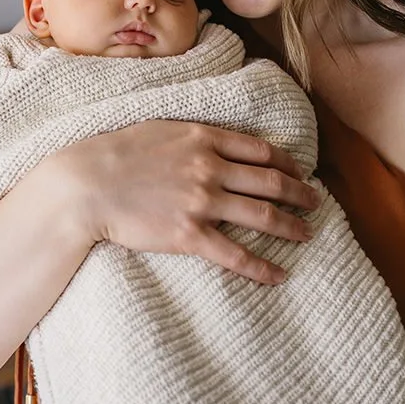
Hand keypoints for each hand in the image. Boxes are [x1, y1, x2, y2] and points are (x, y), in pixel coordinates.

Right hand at [51, 121, 320, 283]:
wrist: (86, 184)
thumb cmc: (116, 153)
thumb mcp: (161, 128)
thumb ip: (194, 135)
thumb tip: (213, 141)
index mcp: (205, 138)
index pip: (262, 150)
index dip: (288, 163)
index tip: (300, 172)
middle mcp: (211, 168)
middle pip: (271, 182)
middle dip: (300, 194)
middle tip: (317, 203)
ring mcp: (203, 202)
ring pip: (262, 216)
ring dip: (291, 226)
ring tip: (307, 234)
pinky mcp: (190, 235)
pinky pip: (236, 254)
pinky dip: (262, 267)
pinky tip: (278, 275)